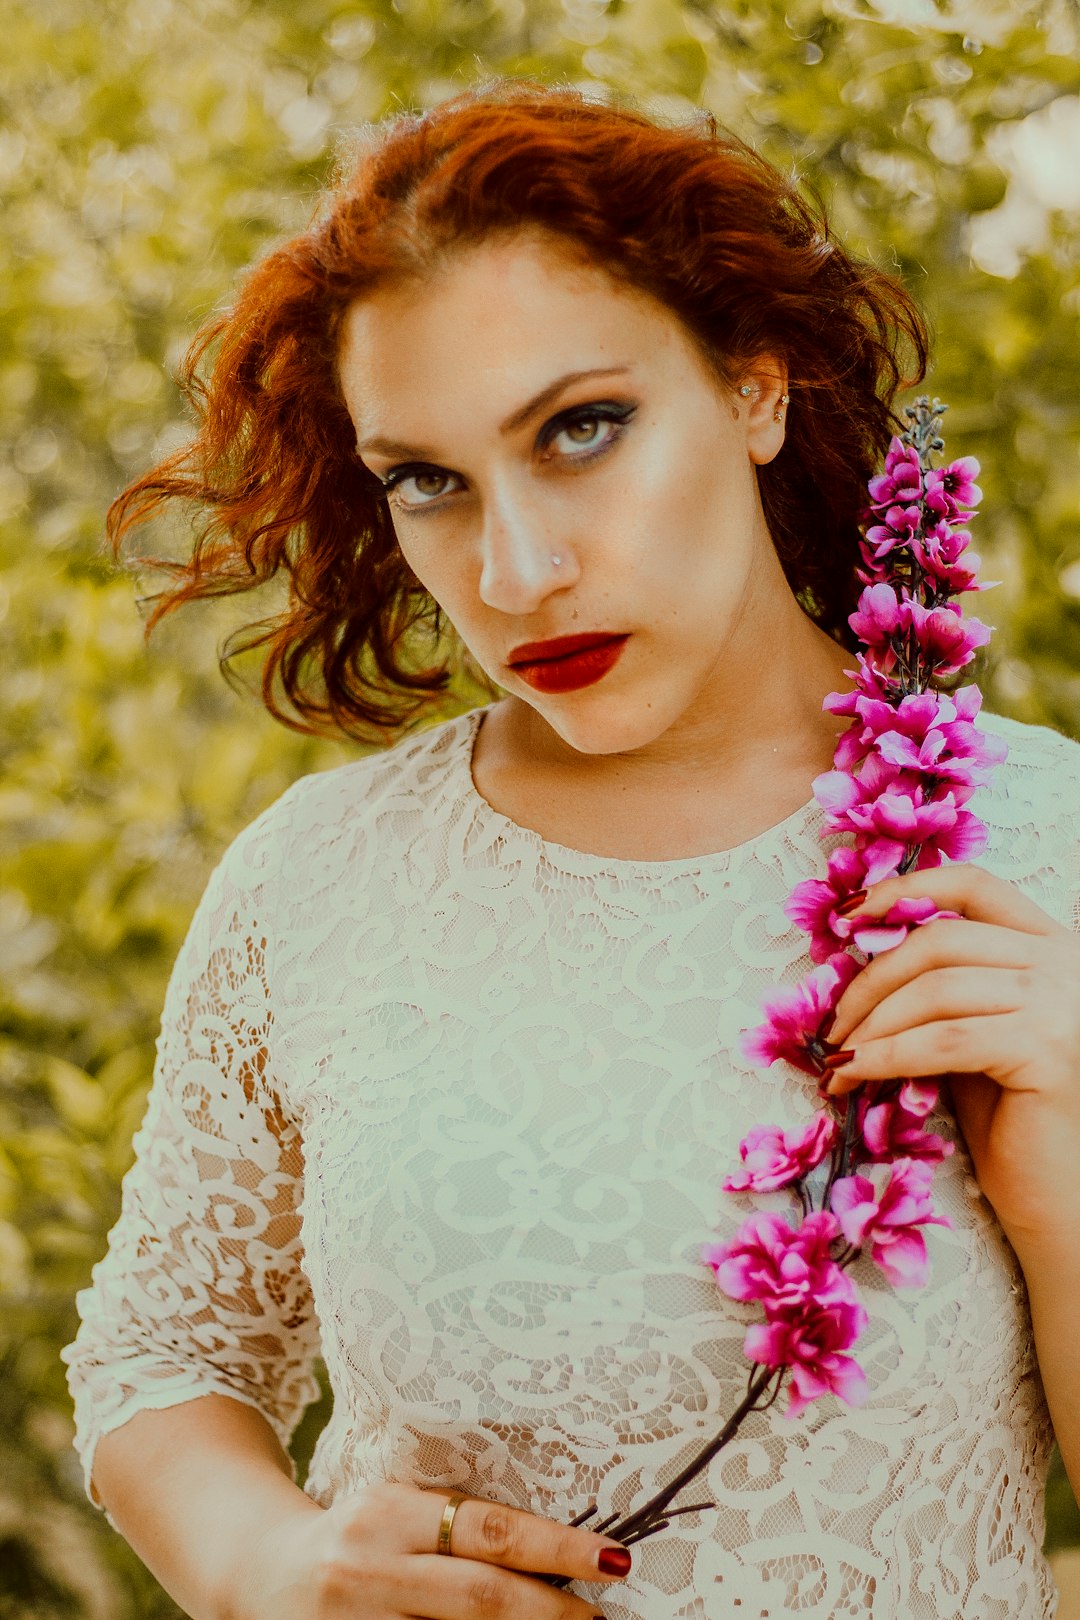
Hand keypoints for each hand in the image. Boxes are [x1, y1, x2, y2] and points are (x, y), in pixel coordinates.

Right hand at [235, 1480, 630, 1619]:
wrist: (257, 1570)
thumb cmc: (354, 1535)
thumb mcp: (399, 1511)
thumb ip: (459, 1529)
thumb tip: (554, 1554)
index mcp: (391, 1513)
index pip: (490, 1531)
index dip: (555, 1548)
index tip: (611, 1559)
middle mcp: (370, 1567)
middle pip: (480, 1598)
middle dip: (551, 1613)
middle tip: (599, 1619)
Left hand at [823, 862, 1079, 1251]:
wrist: (1053, 1193)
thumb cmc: (1007, 1116)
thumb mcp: (967, 1029)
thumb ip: (935, 986)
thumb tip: (855, 956)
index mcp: (1049, 945)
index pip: (974, 885)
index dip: (906, 888)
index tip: (847, 915)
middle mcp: (1065, 964)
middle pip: (941, 940)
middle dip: (871, 980)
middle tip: (832, 1024)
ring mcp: (1062, 1003)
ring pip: (934, 991)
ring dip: (871, 1024)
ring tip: (838, 1056)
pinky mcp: (1048, 1049)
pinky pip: (941, 1041)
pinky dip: (885, 1055)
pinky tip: (855, 1072)